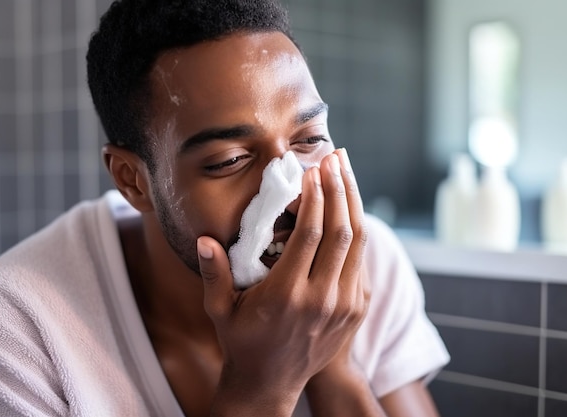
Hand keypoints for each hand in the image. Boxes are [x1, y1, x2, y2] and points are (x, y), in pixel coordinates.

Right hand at [197, 148, 368, 415]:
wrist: (270, 382)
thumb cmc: (241, 342)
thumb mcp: (219, 310)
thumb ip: (213, 273)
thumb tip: (205, 239)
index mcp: (287, 295)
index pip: (311, 234)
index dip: (315, 197)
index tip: (313, 170)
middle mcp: (322, 299)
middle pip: (341, 231)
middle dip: (339, 189)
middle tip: (335, 158)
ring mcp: (344, 305)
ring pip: (357, 243)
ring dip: (353, 204)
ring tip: (346, 173)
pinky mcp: (356, 309)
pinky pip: (360, 261)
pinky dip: (356, 230)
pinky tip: (347, 208)